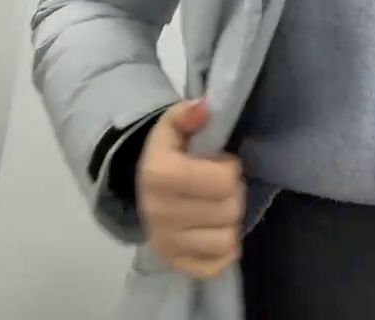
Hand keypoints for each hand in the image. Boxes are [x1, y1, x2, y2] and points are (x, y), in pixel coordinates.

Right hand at [136, 99, 244, 279]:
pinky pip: (219, 265)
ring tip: (216, 206)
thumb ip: (186, 113)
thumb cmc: (166, 155)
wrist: (142, 190)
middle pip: (230, 209)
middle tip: (219, 185)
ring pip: (228, 239)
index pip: (224, 180)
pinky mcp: (177, 266)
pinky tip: (213, 229)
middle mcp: (161, 214)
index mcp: (160, 175)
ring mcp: (168, 245)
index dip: (229, 168)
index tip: (218, 163)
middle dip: (232, 193)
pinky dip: (223, 248)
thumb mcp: (171, 126)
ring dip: (229, 221)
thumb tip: (203, 108)